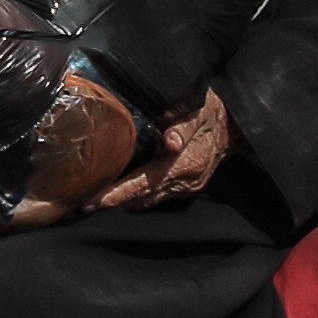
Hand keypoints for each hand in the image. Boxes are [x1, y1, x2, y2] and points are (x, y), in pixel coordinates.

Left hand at [94, 86, 233, 210]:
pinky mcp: (184, 187)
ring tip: (92, 203)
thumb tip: (170, 142)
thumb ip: (184, 126)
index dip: (117, 194)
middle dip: (110, 203)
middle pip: (141, 198)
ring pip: (147, 201)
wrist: (237, 127)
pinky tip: (119, 196)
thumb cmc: (213, 113)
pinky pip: (155, 197)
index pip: (144, 184)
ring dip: (121, 204)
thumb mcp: (200, 112)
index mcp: (185, 164)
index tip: (93, 201)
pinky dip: (135, 198)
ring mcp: (185, 187)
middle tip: (80, 205)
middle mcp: (183, 181)